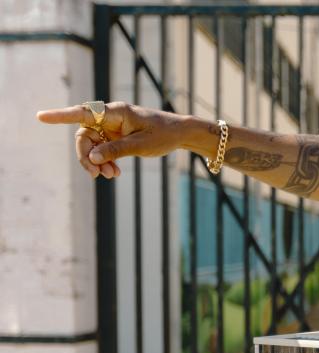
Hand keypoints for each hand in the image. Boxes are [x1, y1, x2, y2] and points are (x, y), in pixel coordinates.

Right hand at [37, 102, 185, 179]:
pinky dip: (105, 162)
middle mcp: (109, 118)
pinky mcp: (115, 137)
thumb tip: (91, 158)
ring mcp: (111, 128)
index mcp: (116, 112)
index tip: (41, 117)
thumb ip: (116, 150)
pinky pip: (101, 150)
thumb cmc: (163, 134)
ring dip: (97, 162)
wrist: (180, 134)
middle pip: (84, 136)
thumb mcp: (140, 145)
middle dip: (87, 156)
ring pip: (92, 146)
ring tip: (111, 176)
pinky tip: (114, 173)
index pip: (83, 113)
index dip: (61, 115)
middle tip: (97, 175)